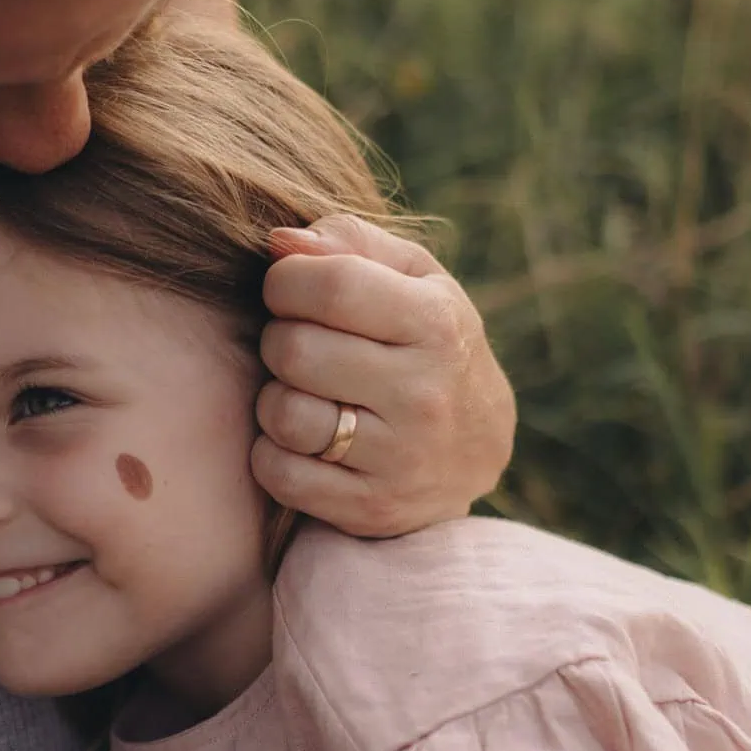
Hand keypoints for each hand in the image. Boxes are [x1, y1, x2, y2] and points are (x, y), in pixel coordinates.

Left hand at [254, 218, 514, 536]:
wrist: (477, 449)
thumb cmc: (426, 341)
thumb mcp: (413, 277)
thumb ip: (350, 242)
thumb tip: (281, 243)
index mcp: (437, 324)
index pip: (329, 286)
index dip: (286, 281)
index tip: (289, 291)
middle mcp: (424, 394)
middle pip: (293, 350)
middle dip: (279, 339)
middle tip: (300, 345)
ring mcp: (399, 459)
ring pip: (282, 415)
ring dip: (274, 398)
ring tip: (305, 392)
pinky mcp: (370, 508)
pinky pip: (278, 473)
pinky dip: (273, 453)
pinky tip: (304, 438)